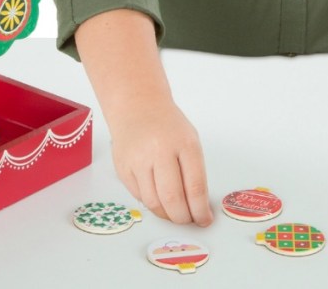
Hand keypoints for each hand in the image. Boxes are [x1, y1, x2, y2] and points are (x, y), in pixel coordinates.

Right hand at [108, 98, 212, 225]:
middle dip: (183, 218)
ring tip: (174, 212)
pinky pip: (139, 196)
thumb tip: (197, 207)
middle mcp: (159, 151)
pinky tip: (158, 197)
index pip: (195, 187)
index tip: (204, 219)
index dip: (201, 210)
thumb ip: (195, 172)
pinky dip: (151, 202)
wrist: (136, 107)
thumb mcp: (190, 141)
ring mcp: (138, 160)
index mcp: (184, 144)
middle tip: (188, 220)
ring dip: (166, 214)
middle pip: (173, 200)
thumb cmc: (168, 126)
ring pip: (153, 203)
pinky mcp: (123, 167)